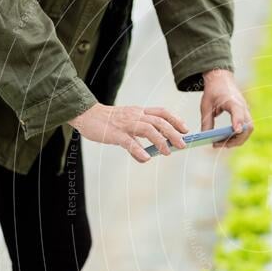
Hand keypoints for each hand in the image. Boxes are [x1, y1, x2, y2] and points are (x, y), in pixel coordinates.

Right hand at [69, 103, 187, 162]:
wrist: (86, 115)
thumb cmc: (107, 122)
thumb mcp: (126, 127)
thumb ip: (137, 140)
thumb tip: (146, 157)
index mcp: (139, 112)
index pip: (162, 112)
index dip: (176, 120)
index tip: (185, 129)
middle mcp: (135, 115)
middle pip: (160, 121)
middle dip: (174, 133)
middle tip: (182, 145)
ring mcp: (126, 124)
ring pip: (148, 129)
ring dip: (161, 142)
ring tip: (167, 152)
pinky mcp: (115, 133)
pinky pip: (129, 142)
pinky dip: (139, 150)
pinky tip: (146, 158)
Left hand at [200, 69, 252, 147]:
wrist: (221, 79)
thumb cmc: (213, 91)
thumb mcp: (206, 106)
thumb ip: (206, 121)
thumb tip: (206, 137)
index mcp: (232, 100)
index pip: (238, 111)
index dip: (238, 121)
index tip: (236, 130)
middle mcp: (243, 106)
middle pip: (248, 126)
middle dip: (236, 139)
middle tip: (218, 144)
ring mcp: (245, 111)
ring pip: (248, 130)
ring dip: (237, 140)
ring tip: (219, 144)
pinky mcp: (244, 115)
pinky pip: (245, 129)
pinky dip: (237, 137)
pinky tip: (224, 140)